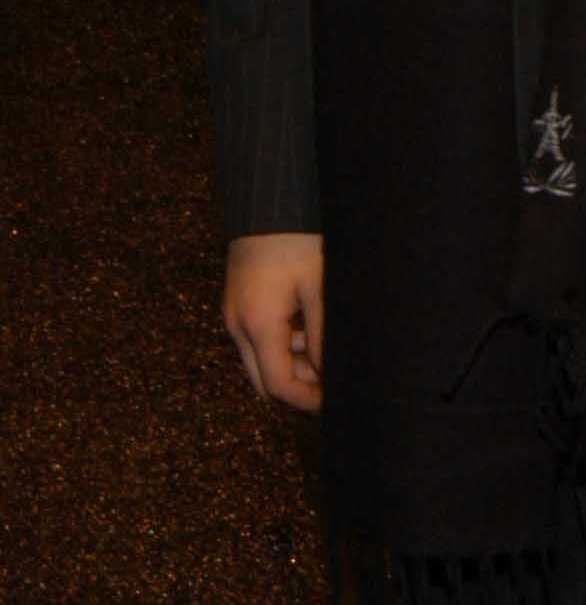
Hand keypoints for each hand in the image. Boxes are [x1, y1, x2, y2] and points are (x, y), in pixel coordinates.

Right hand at [224, 232, 324, 410]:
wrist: (267, 205)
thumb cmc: (297, 242)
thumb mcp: (319, 290)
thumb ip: (321, 336)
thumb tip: (327, 373)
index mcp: (258, 325)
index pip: (277, 386)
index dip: (305, 399)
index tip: (333, 399)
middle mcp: (237, 326)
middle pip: (263, 380)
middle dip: (296, 385)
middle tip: (330, 378)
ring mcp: (233, 316)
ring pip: (260, 360)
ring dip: (289, 363)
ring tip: (324, 346)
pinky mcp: (237, 305)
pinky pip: (256, 339)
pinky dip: (281, 344)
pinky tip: (308, 327)